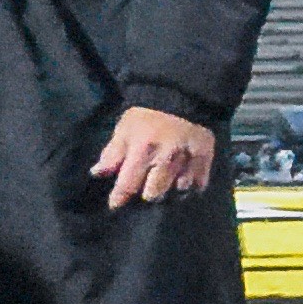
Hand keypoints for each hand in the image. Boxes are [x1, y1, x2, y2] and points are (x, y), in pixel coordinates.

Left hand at [94, 103, 220, 207]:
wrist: (180, 97)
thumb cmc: (146, 115)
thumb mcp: (124, 129)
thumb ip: (112, 153)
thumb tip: (97, 173)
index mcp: (142, 150)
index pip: (128, 183)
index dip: (120, 198)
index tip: (115, 206)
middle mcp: (165, 159)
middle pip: (154, 193)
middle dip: (146, 195)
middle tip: (143, 191)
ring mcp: (187, 160)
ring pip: (177, 190)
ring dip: (169, 192)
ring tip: (164, 188)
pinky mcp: (205, 158)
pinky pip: (198, 184)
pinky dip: (190, 187)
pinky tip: (183, 183)